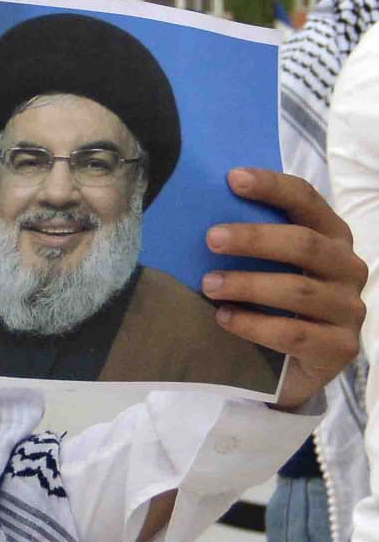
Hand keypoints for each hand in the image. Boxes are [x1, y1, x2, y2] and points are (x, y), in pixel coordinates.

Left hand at [204, 168, 368, 410]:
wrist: (292, 362)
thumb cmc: (272, 298)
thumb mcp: (265, 262)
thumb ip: (248, 237)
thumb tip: (192, 208)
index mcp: (331, 236)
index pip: (307, 200)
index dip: (273, 186)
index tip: (232, 178)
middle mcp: (347, 268)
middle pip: (304, 244)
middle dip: (255, 238)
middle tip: (211, 239)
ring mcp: (348, 309)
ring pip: (298, 290)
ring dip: (249, 284)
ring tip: (209, 284)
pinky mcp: (340, 347)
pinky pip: (295, 333)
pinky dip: (255, 324)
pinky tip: (224, 318)